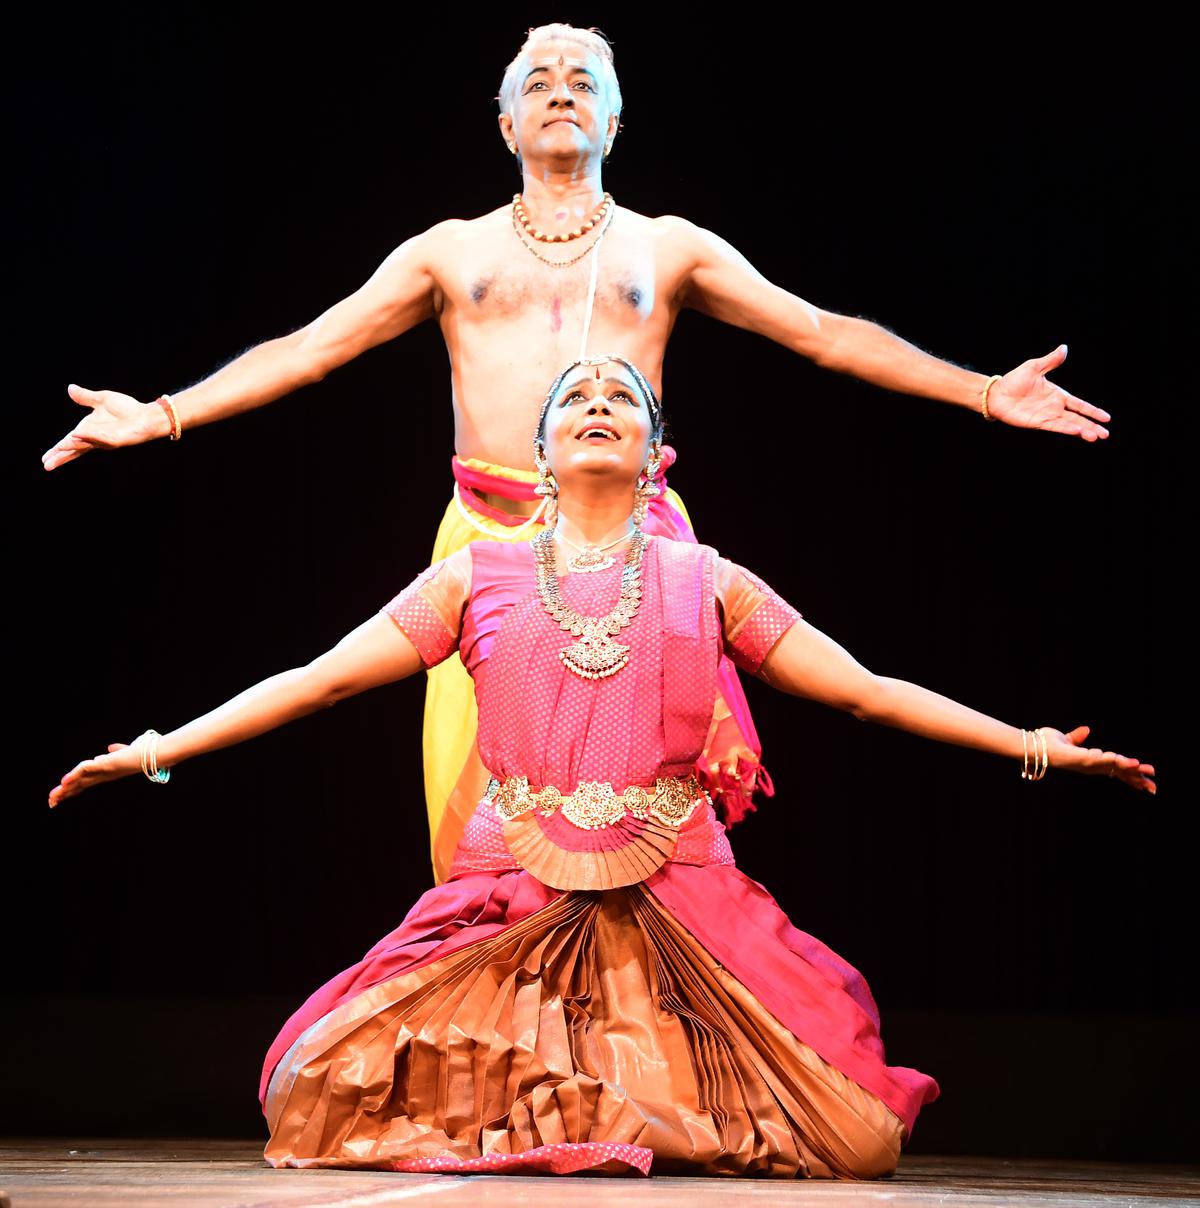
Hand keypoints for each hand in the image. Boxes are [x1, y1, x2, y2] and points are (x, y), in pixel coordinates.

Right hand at [42, 385, 171, 470]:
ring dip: (70, 447)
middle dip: (61, 456)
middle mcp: (95, 438)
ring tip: (57, 453)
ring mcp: (105, 440)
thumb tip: (70, 388)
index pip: (70, 442)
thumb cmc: (127, 409)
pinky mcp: (115, 439)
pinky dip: (87, 436)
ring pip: (84, 445)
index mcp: (89, 430)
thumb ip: (85, 397)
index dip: (59, 449)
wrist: (146, 414)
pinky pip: (99, 437)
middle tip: (46, 465)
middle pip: (75, 449)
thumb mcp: (101, 399)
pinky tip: (76, 434)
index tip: (46, 458)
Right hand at [48, 742, 143, 807]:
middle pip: (80, 786)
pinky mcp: (108, 764)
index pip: (85, 783)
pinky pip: (86, 770)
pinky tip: (65, 781)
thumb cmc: (144, 752)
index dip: (72, 788)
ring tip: (53, 796)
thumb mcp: (125, 752)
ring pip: (81, 781)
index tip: (59, 796)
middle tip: (50, 802)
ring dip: (66, 788)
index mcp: (107, 773)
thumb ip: (117, 751)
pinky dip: (75, 774)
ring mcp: (105, 771)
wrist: (157, 753)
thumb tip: (110, 748)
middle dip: (65, 793)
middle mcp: (105, 775)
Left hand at [987, 346, 1109, 441]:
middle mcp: (1055, 407)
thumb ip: (1051, 361)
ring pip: (1069, 425)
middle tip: (1106, 434)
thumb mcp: (1034, 367)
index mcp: (1058, 395)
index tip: (1107, 418)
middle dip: (1092, 425)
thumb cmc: (1014, 380)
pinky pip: (1055, 426)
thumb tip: (1064, 348)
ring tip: (1096, 436)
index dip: (1093, 411)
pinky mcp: (1037, 422)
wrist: (996, 393)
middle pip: (1078, 418)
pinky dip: (1066, 429)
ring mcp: (1047, 416)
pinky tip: (1077, 432)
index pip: (1080, 405)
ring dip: (1083, 430)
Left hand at [1041, 725, 1155, 792]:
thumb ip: (1078, 737)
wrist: (1031, 745)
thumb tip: (1087, 730)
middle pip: (1118, 774)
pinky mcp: (1081, 759)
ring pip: (1114, 767)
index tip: (1146, 783)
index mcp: (1090, 763)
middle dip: (1136, 779)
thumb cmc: (1046, 744)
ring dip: (1131, 769)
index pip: (1115, 771)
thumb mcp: (1067, 739)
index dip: (1130, 776)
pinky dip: (1116, 761)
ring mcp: (1086, 764)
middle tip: (1154, 788)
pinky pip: (1103, 760)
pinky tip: (1130, 762)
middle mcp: (1090, 766)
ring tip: (1146, 771)